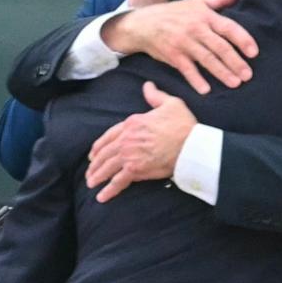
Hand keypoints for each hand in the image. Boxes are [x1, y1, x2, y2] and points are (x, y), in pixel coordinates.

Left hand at [86, 82, 197, 201]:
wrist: (191, 144)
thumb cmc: (183, 124)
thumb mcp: (170, 103)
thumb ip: (155, 96)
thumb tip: (147, 86)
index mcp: (132, 123)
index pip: (109, 135)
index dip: (99, 145)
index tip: (93, 153)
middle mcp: (127, 139)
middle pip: (105, 152)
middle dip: (95, 163)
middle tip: (90, 171)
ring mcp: (130, 155)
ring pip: (108, 167)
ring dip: (97, 175)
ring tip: (91, 183)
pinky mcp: (136, 169)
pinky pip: (118, 181)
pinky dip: (109, 190)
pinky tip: (101, 197)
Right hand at [101, 0, 257, 93]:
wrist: (144, 23)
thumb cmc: (175, 12)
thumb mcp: (198, 1)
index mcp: (205, 15)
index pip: (228, 27)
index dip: (242, 39)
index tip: (254, 52)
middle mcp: (196, 28)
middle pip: (219, 47)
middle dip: (235, 62)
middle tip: (248, 75)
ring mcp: (184, 42)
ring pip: (206, 59)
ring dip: (221, 72)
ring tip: (235, 83)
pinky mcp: (173, 55)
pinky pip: (186, 69)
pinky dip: (195, 80)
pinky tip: (206, 90)